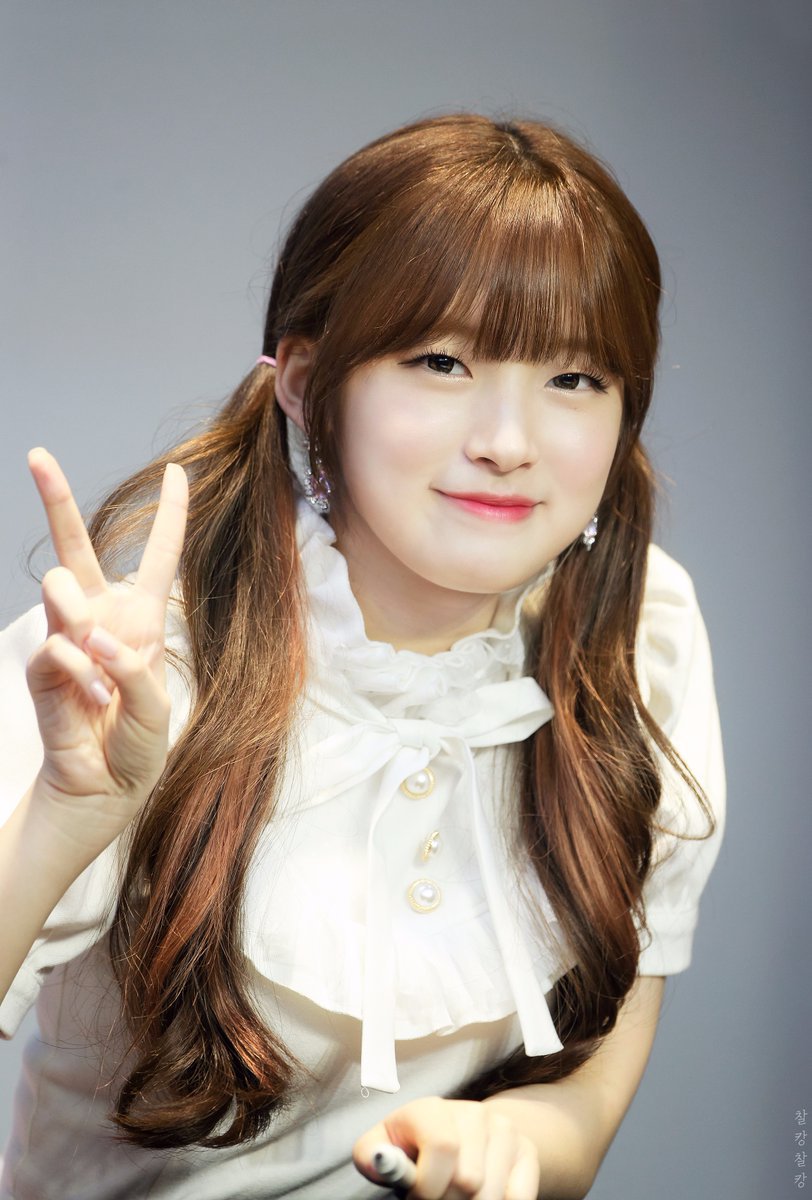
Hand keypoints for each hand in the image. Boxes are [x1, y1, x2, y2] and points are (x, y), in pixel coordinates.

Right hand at [24, 448, 187, 859]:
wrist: (102, 789)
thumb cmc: (137, 745)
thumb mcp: (156, 707)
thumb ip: (131, 667)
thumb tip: (89, 635)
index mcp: (142, 619)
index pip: (157, 558)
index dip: (169, 516)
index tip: (177, 473)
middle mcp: (101, 617)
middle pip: (77, 547)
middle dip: (56, 499)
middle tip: (36, 456)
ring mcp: (68, 638)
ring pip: (59, 587)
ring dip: (79, 617)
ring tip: (96, 662)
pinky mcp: (43, 666)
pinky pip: (55, 647)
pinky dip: (78, 673)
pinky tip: (89, 700)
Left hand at [353, 1097, 540, 1199]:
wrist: (460, 1137)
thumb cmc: (414, 1149)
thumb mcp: (385, 1147)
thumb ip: (374, 1156)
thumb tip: (382, 1162)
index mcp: (432, 1109)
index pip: (443, 1146)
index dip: (428, 1187)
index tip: (418, 1197)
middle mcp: (472, 1112)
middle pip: (468, 1180)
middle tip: (439, 1199)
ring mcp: (503, 1130)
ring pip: (492, 1194)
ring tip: (456, 1198)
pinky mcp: (527, 1151)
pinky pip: (519, 1198)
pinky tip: (483, 1197)